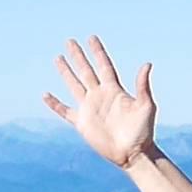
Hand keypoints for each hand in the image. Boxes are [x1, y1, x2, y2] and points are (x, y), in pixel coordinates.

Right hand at [43, 36, 159, 170]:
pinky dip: (54, 103)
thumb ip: (143, 85)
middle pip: (86, 70)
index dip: (97, 51)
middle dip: (78, 55)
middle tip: (69, 41)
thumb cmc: (143, 131)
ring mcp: (89, 108)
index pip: (103, 65)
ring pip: (74, 85)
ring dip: (65, 72)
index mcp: (114, 90)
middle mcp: (100, 95)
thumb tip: (147, 64)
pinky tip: (45, 95)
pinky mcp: (82, 123)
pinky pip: (64, 110)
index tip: (91, 37)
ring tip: (57, 58)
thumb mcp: (146, 106)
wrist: (133, 153)